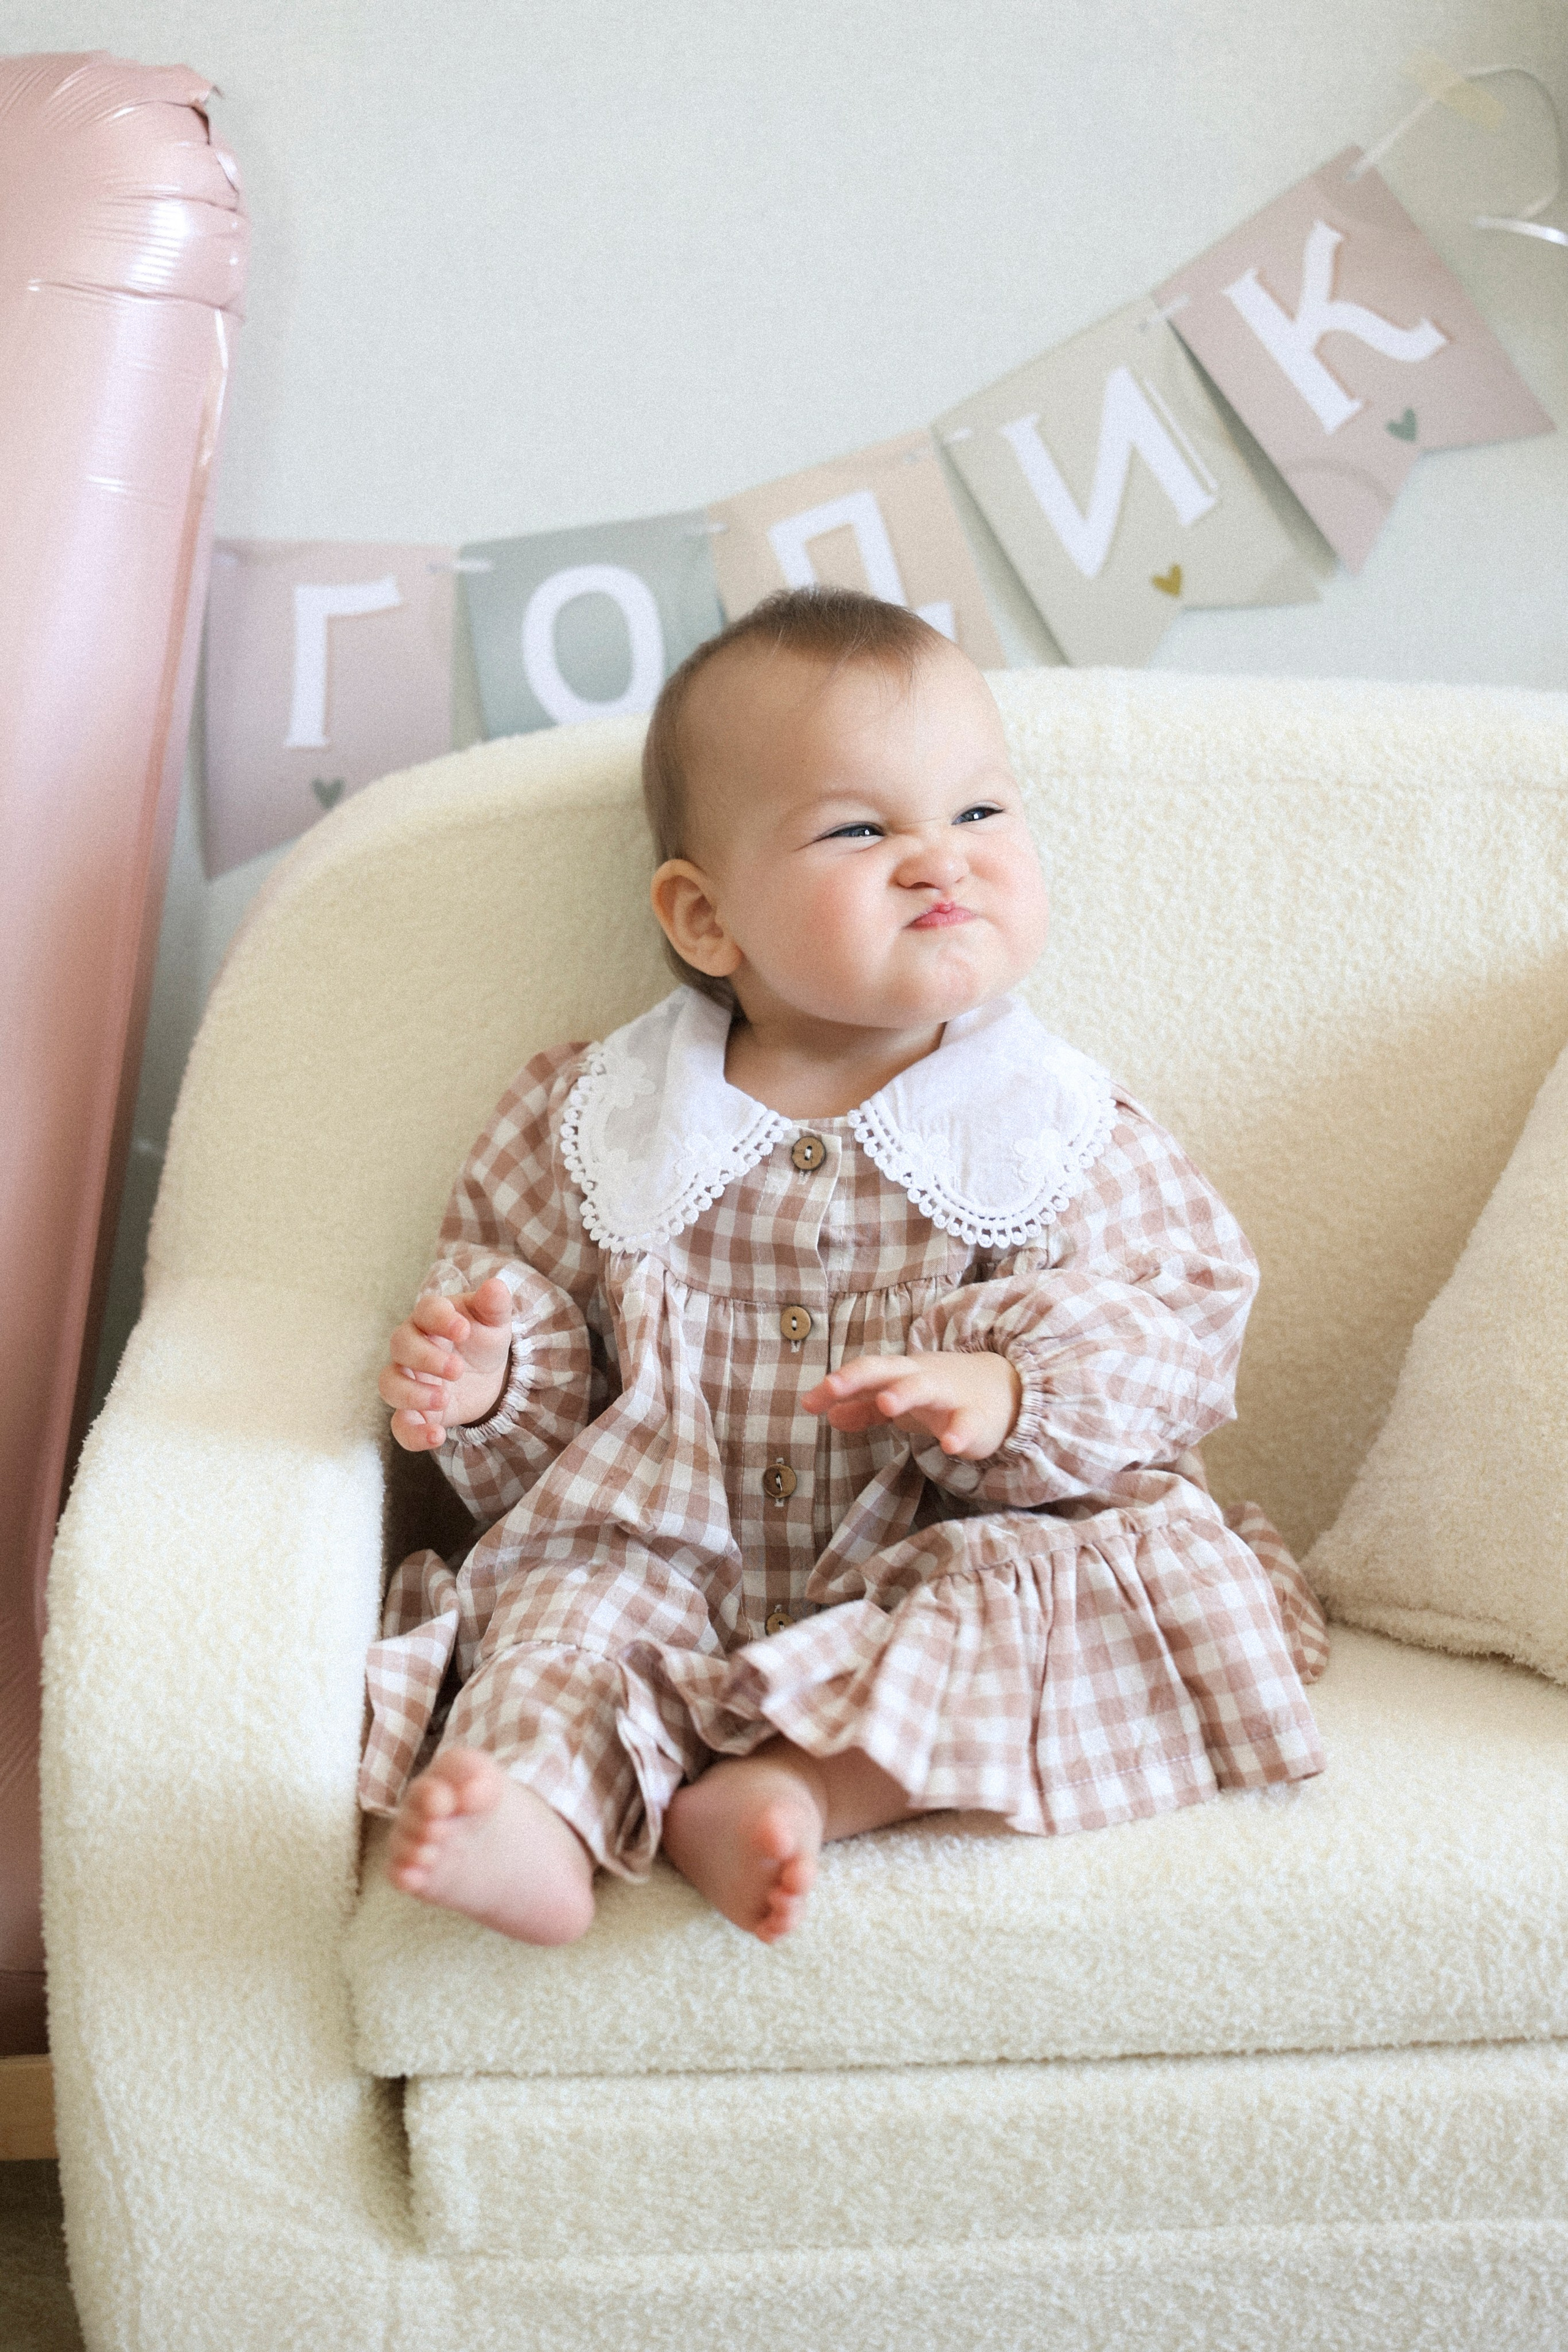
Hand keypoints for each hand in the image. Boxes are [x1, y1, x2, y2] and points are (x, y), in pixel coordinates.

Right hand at [379, 1276, 513, 1451]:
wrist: (487, 1376)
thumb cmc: (482, 1339)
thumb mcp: (494, 1322)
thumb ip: (494, 1305)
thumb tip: (496, 1286)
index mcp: (431, 1318)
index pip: (425, 1310)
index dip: (439, 1318)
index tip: (464, 1330)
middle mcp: (412, 1347)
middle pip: (400, 1345)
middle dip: (427, 1358)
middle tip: (458, 1370)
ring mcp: (408, 1379)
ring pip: (389, 1384)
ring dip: (412, 1393)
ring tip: (444, 1398)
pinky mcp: (413, 1411)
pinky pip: (399, 1425)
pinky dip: (412, 1433)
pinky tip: (436, 1436)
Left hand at [803, 1350, 1021, 1460]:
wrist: (1008, 1390)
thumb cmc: (943, 1394)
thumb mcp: (902, 1398)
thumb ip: (865, 1407)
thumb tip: (829, 1413)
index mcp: (902, 1372)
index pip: (865, 1372)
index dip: (837, 1384)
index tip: (807, 1402)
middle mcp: (923, 1377)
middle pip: (889, 1371)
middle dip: (860, 1376)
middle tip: (832, 1386)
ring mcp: (951, 1395)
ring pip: (927, 1388)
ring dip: (906, 1393)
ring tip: (886, 1404)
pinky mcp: (978, 1418)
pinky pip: (968, 1424)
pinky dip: (959, 1433)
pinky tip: (949, 1446)